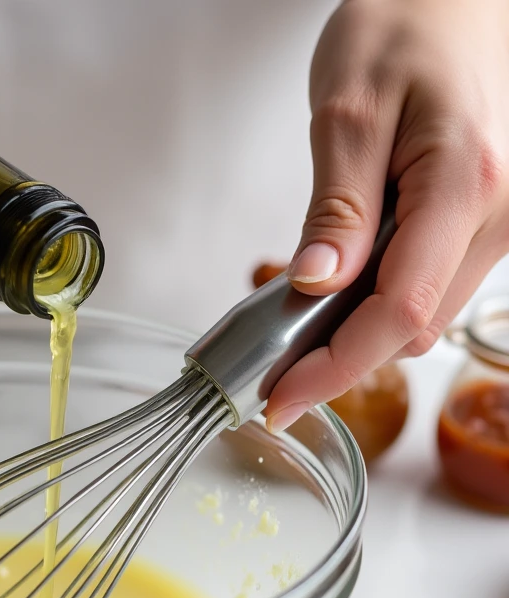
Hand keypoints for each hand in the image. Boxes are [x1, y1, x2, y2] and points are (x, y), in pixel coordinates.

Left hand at [266, 0, 508, 431]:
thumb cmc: (407, 22)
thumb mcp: (348, 111)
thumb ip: (336, 207)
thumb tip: (316, 286)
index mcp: (463, 186)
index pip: (397, 312)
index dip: (334, 370)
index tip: (278, 402)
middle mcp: (498, 214)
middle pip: (412, 327)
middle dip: (337, 357)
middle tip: (268, 363)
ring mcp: (499, 222)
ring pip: (421, 316)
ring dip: (356, 331)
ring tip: (297, 316)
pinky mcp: (484, 223)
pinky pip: (428, 287)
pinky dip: (377, 302)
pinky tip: (340, 284)